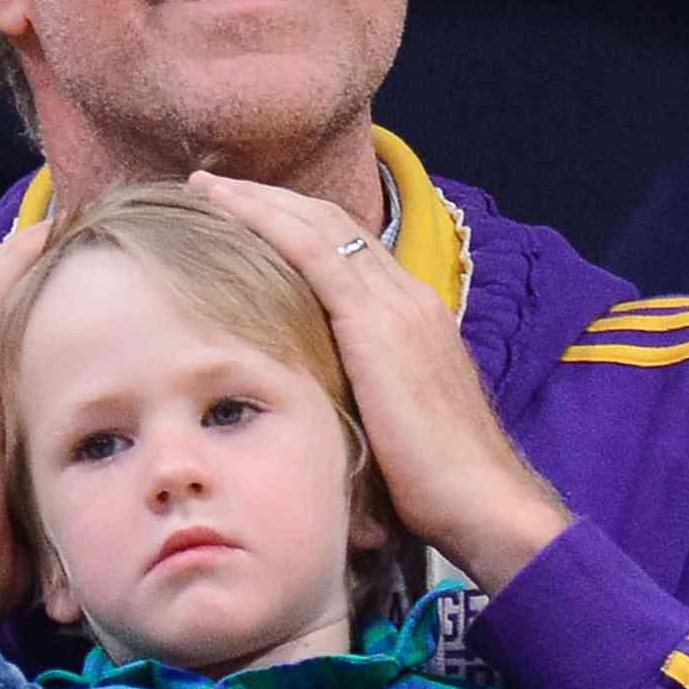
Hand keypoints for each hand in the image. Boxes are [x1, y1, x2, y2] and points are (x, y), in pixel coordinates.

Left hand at [187, 172, 569, 592]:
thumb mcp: (390, 429)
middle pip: (332, 223)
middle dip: (271, 200)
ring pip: (318, 224)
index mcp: (415, 319)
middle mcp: (410, 298)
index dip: (296, 227)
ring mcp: (398, 305)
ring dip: (258, 199)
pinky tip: (225, 206)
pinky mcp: (377, 323)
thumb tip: (320, 414)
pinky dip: (265, 220)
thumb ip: (359, 402)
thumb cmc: (438, 489)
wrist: (483, 501)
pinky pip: (313, 250)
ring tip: (206, 186)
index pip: (349, 250)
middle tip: (214, 187)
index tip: (246, 218)